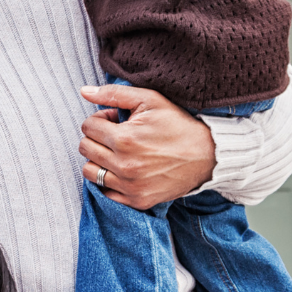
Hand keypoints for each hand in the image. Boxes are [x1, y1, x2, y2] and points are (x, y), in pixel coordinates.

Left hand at [78, 84, 215, 209]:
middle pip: (85, 148)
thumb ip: (114, 94)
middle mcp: (124, 165)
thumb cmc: (178, 124)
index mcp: (124, 139)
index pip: (88, 127)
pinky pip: (105, 192)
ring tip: (117, 152)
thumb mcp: (149, 100)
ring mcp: (130, 186)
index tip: (115, 119)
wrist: (207, 155)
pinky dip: (109, 180)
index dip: (100, 119)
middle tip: (117, 134)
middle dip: (97, 137)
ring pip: (90, 171)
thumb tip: (84, 91)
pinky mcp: (137, 200)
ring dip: (98, 159)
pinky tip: (124, 169)